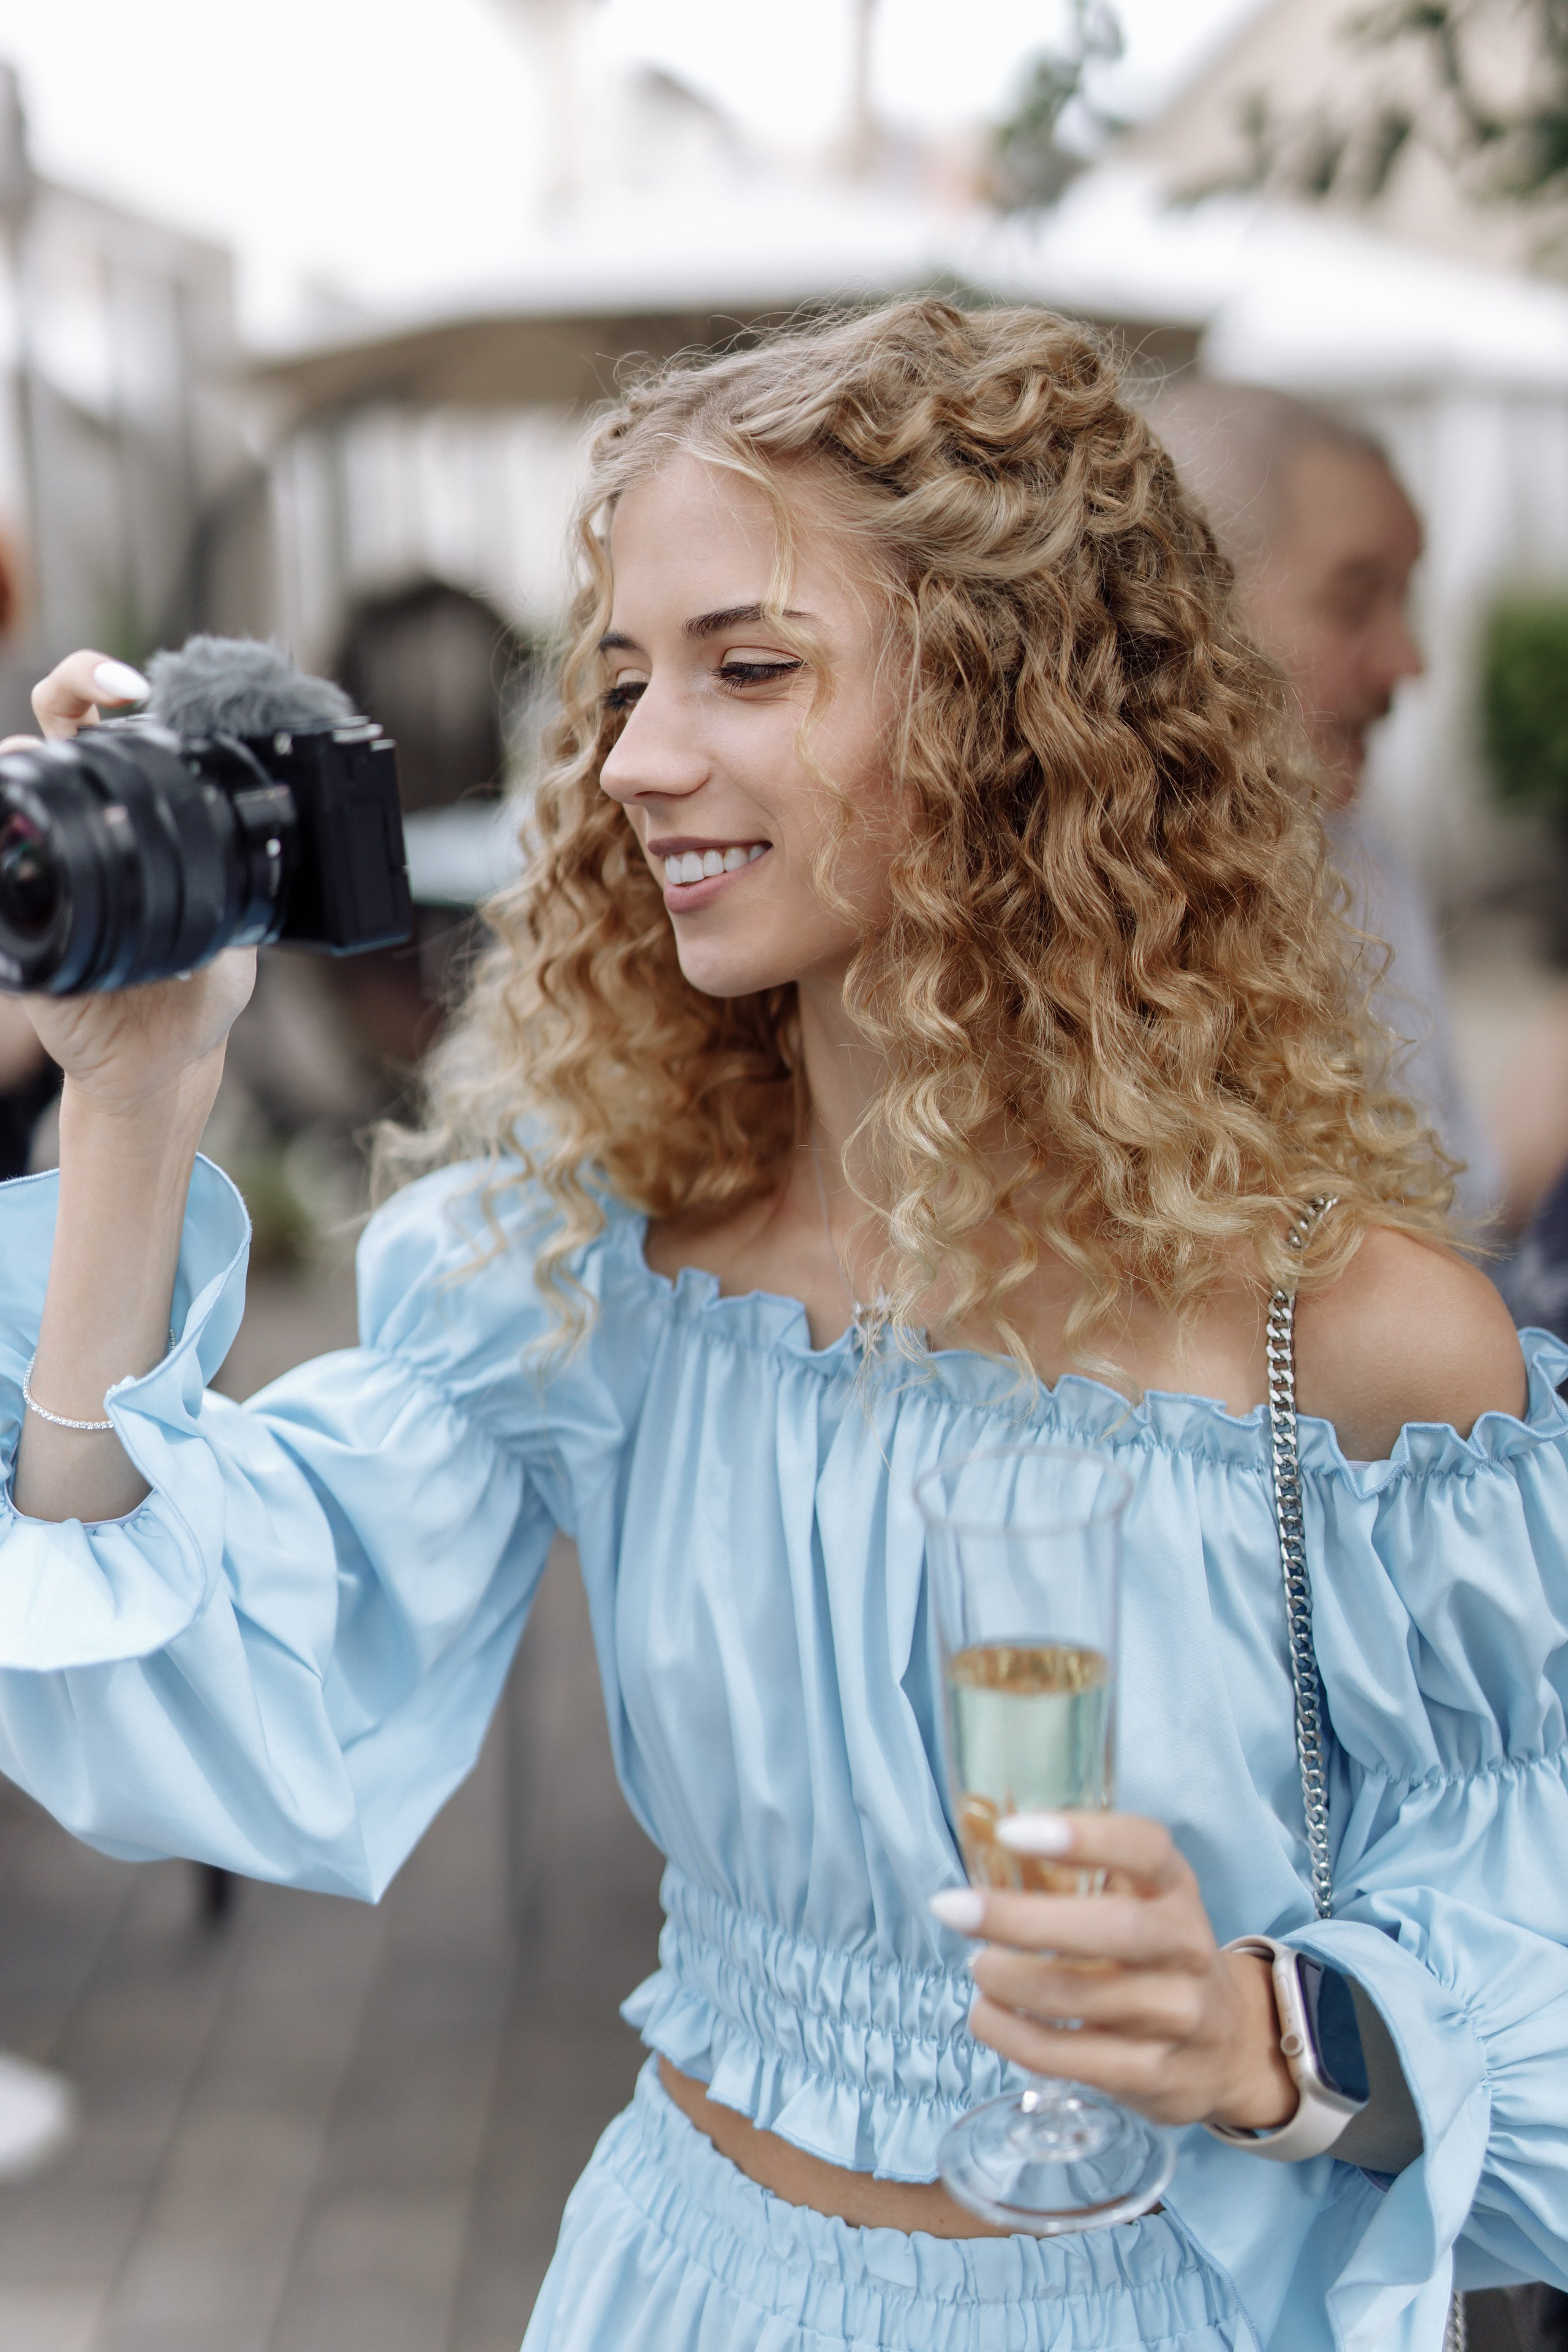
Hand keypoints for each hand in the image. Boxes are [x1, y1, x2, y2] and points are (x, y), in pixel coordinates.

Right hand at [1, 650, 254, 1118]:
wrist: (163, 1062)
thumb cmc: (197, 995)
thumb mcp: (232, 939)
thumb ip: (237, 894)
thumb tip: (260, 859)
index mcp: (133, 819)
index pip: (111, 729)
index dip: (113, 689)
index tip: (143, 690)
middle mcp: (80, 824)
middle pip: (52, 723)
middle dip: (73, 684)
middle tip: (115, 693)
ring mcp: (39, 861)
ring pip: (5, 783)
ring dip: (14, 761)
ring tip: (36, 758)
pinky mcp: (12, 913)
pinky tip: (6, 837)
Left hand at [930, 1811, 1296, 2132]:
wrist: (1227, 2047)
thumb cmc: (1154, 1956)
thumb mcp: (1140, 1901)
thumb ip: (1082, 1875)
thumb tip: (981, 1850)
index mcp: (1176, 1889)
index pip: (1145, 1849)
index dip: (1083, 1836)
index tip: (1010, 1831)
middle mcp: (1186, 1948)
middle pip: (1111, 1928)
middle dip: (1020, 1919)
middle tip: (954, 1909)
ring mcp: (1178, 2016)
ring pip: (1082, 1998)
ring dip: (1011, 1981)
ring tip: (976, 1967)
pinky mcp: (1155, 2076)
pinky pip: (1071, 2058)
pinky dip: (1013, 2036)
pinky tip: (986, 2017)